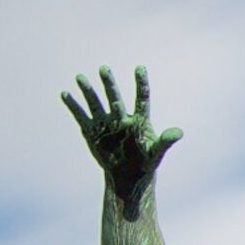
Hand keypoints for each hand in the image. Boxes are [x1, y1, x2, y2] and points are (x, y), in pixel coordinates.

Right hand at [63, 66, 181, 202]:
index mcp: (139, 120)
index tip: (140, 68)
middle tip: (104, 69)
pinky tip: (65, 94)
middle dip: (110, 84)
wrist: (128, 176)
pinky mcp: (92, 132)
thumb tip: (179, 132)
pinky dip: (73, 106)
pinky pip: (81, 116)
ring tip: (80, 77)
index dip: (141, 83)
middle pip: (114, 97)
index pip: (142, 98)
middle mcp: (121, 117)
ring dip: (88, 91)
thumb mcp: (156, 154)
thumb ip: (165, 142)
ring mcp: (105, 124)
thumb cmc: (145, 162)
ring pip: (96, 103)